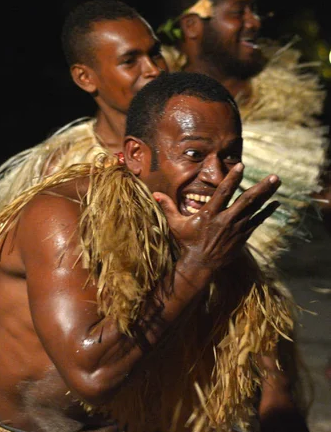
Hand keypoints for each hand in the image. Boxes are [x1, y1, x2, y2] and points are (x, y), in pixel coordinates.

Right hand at [154, 163, 280, 271]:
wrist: (200, 264)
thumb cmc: (187, 242)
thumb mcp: (176, 224)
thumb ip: (168, 207)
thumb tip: (154, 193)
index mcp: (210, 214)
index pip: (223, 193)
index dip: (232, 179)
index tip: (242, 166)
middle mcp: (225, 220)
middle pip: (247, 200)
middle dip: (261, 187)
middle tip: (274, 176)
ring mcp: (236, 229)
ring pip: (255, 209)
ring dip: (267, 195)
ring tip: (277, 182)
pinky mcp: (242, 237)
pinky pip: (257, 222)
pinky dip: (266, 211)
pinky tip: (275, 203)